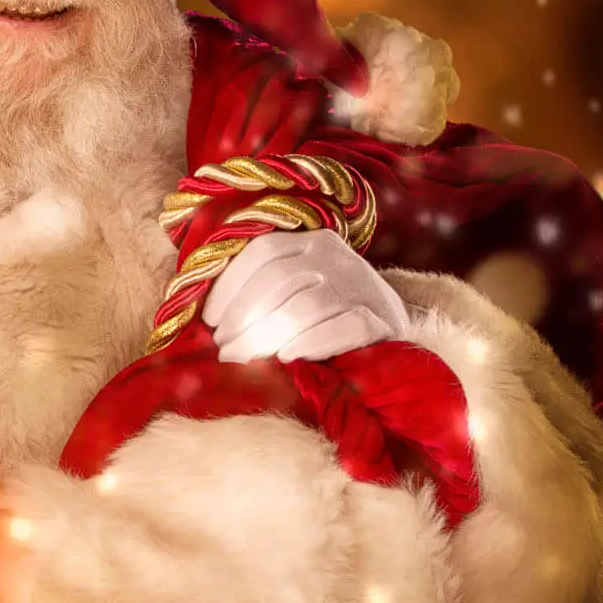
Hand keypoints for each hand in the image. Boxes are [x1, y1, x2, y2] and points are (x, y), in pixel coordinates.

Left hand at [199, 229, 409, 364]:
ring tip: (244, 361)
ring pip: (305, 307)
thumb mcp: (295, 293)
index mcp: (310, 242)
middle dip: (243, 319)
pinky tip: (288, 359)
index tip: (211, 320)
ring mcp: (362, 286)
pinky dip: (311, 343)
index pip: (262, 252)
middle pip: (278, 281)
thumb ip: (260, 295)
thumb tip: (210, 322)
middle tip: (225, 350)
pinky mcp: (384, 318)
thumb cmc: (326, 320)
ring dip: (267, 338)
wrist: (392, 339)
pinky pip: (344, 327)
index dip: (230, 286)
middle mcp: (337, 256)